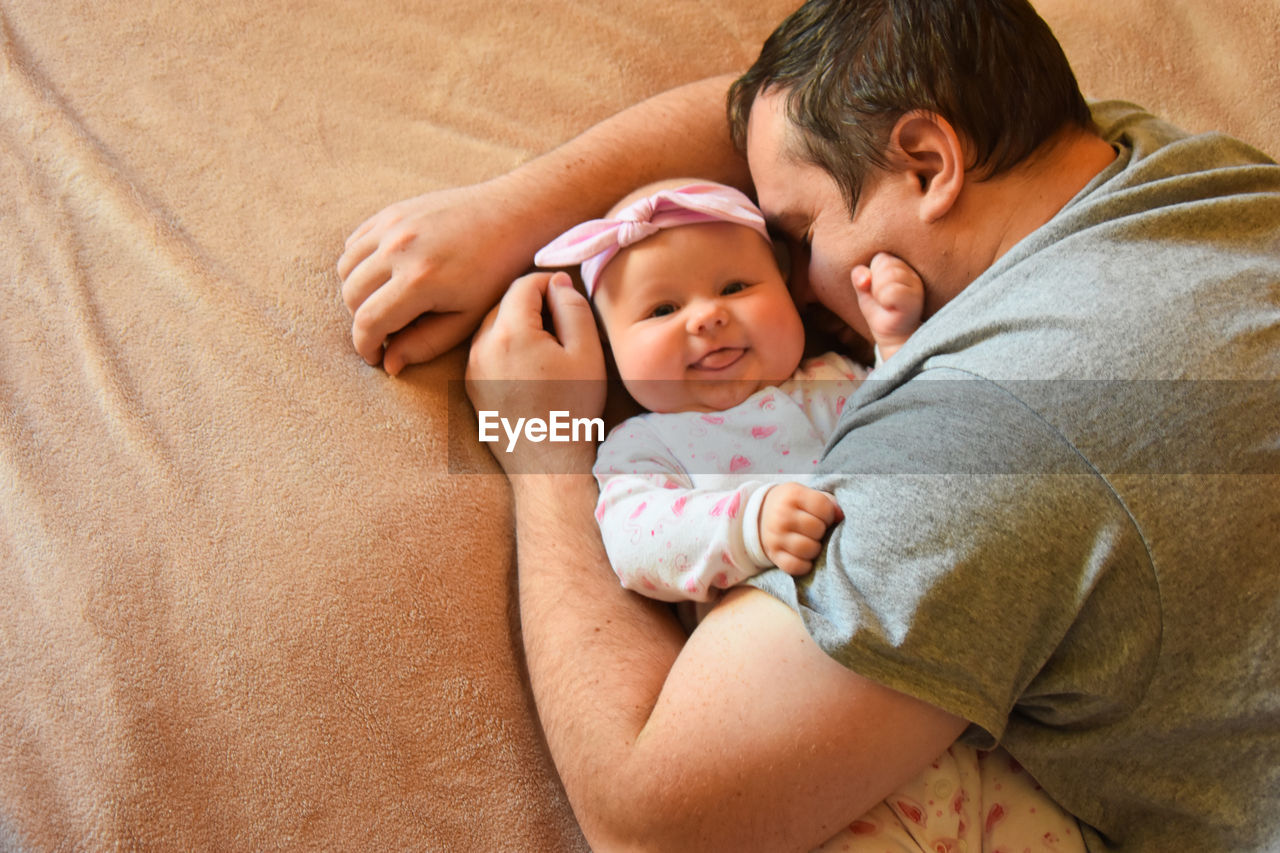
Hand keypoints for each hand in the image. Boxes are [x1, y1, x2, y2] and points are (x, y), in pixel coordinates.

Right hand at [337, 179, 542, 374]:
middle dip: (362, 321)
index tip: (375, 356)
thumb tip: (390, 364)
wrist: (510, 217)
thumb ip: (426, 344)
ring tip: (384, 303)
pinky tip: (383, 276)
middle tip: (385, 330)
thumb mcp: (467, 318)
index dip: (365, 346)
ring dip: (357, 292)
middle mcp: (398, 249)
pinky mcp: (391, 211)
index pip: (368, 322)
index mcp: (419, 280)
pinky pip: (354, 243)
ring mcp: (392, 225)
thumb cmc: (495, 273)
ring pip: (346, 268)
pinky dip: (360, 264)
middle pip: (351, 296)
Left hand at [466, 271, 605, 473]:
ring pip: (493, 325)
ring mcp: (472, 367)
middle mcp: (481, 345)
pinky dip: (506, 347)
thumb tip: (557, 283)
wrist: (547, 463)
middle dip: (533, 304)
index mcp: (510, 332)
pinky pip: (486, 350)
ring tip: (549, 347)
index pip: (524, 284)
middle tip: (563, 324)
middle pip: (505, 302)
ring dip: (518, 325)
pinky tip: (531, 367)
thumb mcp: (586, 352)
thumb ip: (572, 307)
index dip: (550, 283)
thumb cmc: (572, 408)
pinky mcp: (471, 386)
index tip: (568, 296)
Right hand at [758, 483, 841, 575]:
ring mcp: (775, 536)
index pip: (824, 507)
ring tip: (811, 542)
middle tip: (815, 530)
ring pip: (809, 549)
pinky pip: (796, 566)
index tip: (823, 516)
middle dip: (822, 531)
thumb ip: (827, 502)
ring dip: (815, 548)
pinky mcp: (773, 554)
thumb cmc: (792, 505)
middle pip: (817, 529)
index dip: (829, 514)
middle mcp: (781, 515)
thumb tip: (840, 517)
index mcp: (792, 495)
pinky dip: (805, 565)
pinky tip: (804, 556)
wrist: (761, 515)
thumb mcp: (806, 495)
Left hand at [852, 252, 924, 361]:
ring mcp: (916, 285)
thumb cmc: (879, 311)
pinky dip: (884, 300)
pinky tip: (890, 308)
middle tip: (882, 299)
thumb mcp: (864, 292)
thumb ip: (860, 278)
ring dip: (879, 293)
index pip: (881, 258)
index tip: (877, 290)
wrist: (891, 335)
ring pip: (889, 276)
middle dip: (875, 283)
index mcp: (900, 266)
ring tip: (886, 304)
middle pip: (885, 264)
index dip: (872, 275)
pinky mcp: (915, 300)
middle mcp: (911, 273)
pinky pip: (893, 291)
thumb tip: (863, 277)